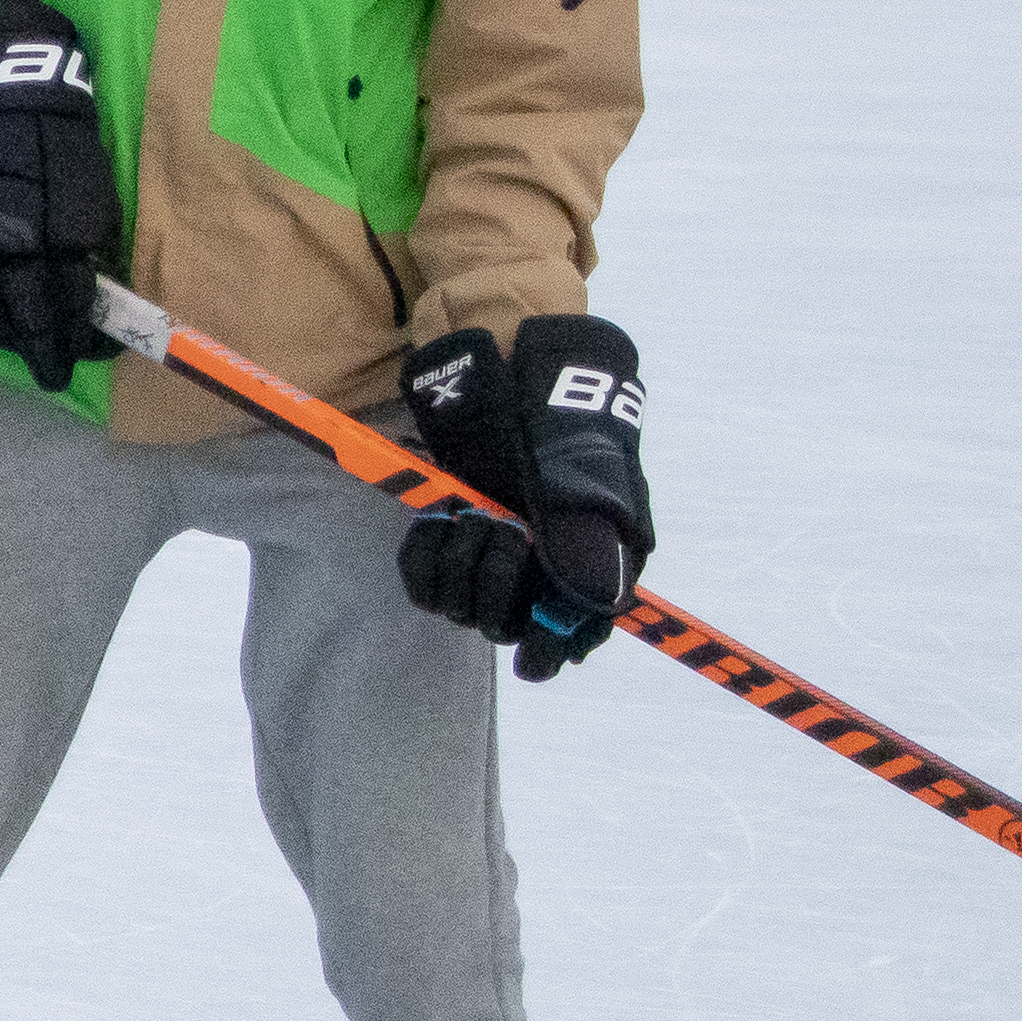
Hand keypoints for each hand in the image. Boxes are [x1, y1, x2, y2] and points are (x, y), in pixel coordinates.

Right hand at [0, 0, 118, 390]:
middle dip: (38, 346)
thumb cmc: (39, 128)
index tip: (85, 356)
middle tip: (49, 359)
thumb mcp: (84, 177)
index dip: (79, 342)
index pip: (68, 312)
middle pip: (21, 327)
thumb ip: (90, 241)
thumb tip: (91, 295)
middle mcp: (0, 255)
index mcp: (51, 236)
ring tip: (10, 327)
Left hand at [397, 317, 653, 679]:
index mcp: (597, 554)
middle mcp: (545, 562)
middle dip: (499, 586)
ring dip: (462, 566)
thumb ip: (585, 530)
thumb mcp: (581, 463)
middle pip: (511, 625)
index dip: (555, 651)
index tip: (530, 661)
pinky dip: (424, 556)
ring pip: (464, 607)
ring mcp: (496, 550)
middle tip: (501, 527)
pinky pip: (424, 581)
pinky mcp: (451, 535)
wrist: (506, 358)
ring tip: (471, 512)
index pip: (580, 631)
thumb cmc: (557, 408)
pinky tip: (438, 522)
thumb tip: (591, 600)